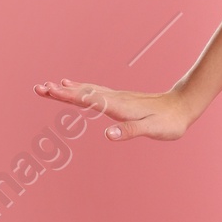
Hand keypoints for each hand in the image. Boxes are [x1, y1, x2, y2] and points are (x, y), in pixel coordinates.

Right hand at [34, 78, 192, 141]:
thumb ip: (130, 131)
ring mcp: (116, 97)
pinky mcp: (120, 99)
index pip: (87, 100)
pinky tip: (73, 86)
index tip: (48, 90)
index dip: (67, 96)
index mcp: (118, 106)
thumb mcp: (152, 130)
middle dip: (60, 92)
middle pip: (82, 93)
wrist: (183, 105)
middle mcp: (115, 99)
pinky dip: (80, 89)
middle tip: (38, 88)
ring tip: (48, 86)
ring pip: (87, 91)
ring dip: (67, 89)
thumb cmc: (169, 122)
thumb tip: (108, 135)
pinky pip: (94, 92)